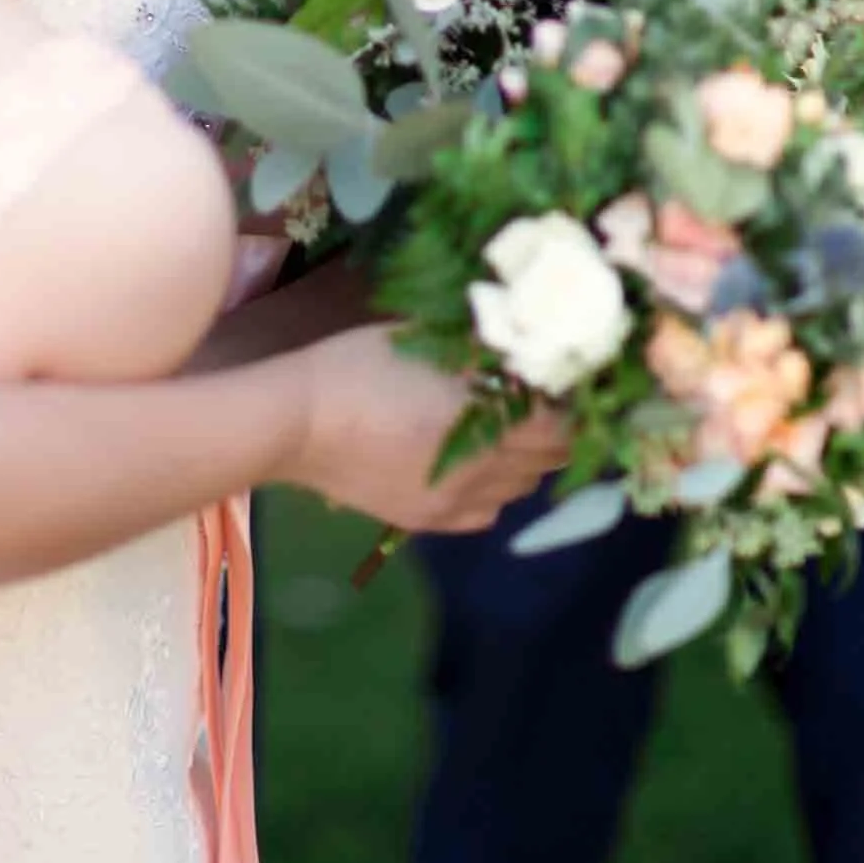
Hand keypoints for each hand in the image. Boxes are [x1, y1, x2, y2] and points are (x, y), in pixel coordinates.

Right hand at [284, 325, 567, 530]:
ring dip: (523, 460)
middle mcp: (480, 473)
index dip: (566, 402)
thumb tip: (519, 350)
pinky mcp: (426, 521)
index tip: (556, 376)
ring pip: (518, 491)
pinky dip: (492, 489)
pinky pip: (485, 514)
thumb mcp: (423, 341)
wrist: (297, 422)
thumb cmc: (358, 365)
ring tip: (501, 427)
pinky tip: (471, 463)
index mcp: (483, 424)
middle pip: (546, 463)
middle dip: (552, 430)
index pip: (560, 428)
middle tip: (535, 397)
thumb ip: (477, 352)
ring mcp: (454, 504)